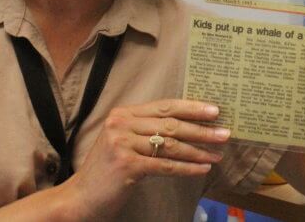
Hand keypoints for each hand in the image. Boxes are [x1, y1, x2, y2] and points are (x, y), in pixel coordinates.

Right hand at [62, 99, 229, 218]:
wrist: (80, 198)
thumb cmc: (107, 172)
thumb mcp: (124, 143)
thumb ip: (147, 132)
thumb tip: (187, 127)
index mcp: (123, 114)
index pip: (164, 106)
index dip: (191, 107)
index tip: (215, 111)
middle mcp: (121, 124)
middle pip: (171, 123)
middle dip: (201, 129)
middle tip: (225, 133)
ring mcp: (123, 143)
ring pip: (171, 145)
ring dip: (198, 151)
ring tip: (217, 154)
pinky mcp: (127, 164)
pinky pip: (165, 166)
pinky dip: (187, 168)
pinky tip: (202, 169)